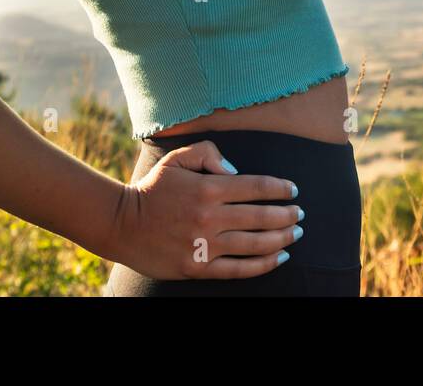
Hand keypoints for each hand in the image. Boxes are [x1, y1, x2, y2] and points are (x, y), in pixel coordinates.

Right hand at [103, 139, 303, 279]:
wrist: (121, 224)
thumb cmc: (153, 189)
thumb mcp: (176, 159)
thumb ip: (209, 153)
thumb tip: (237, 169)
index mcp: (208, 188)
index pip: (256, 187)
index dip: (280, 188)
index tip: (294, 190)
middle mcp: (209, 217)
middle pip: (261, 217)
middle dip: (287, 215)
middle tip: (301, 214)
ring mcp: (204, 245)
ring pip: (255, 244)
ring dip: (282, 239)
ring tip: (296, 234)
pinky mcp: (198, 267)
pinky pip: (239, 269)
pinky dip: (263, 264)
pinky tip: (279, 257)